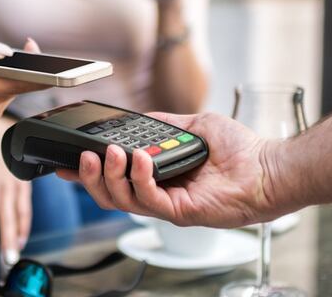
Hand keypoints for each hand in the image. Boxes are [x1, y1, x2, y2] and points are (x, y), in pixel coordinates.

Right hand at [0, 36, 43, 146]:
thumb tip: (4, 51)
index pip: (15, 80)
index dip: (34, 68)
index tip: (43, 56)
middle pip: (20, 85)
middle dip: (26, 67)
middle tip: (30, 50)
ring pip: (14, 88)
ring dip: (11, 74)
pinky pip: (6, 94)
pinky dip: (4, 82)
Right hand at [56, 111, 282, 228]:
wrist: (266, 167)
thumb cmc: (240, 150)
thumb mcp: (194, 125)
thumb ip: (165, 125)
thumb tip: (139, 119)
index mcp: (158, 176)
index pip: (115, 178)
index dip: (88, 173)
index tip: (65, 160)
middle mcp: (160, 193)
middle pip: (110, 194)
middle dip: (89, 177)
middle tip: (83, 156)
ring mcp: (169, 205)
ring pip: (123, 200)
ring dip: (111, 176)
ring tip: (111, 153)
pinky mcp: (181, 212)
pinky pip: (150, 200)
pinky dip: (140, 178)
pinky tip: (140, 160)